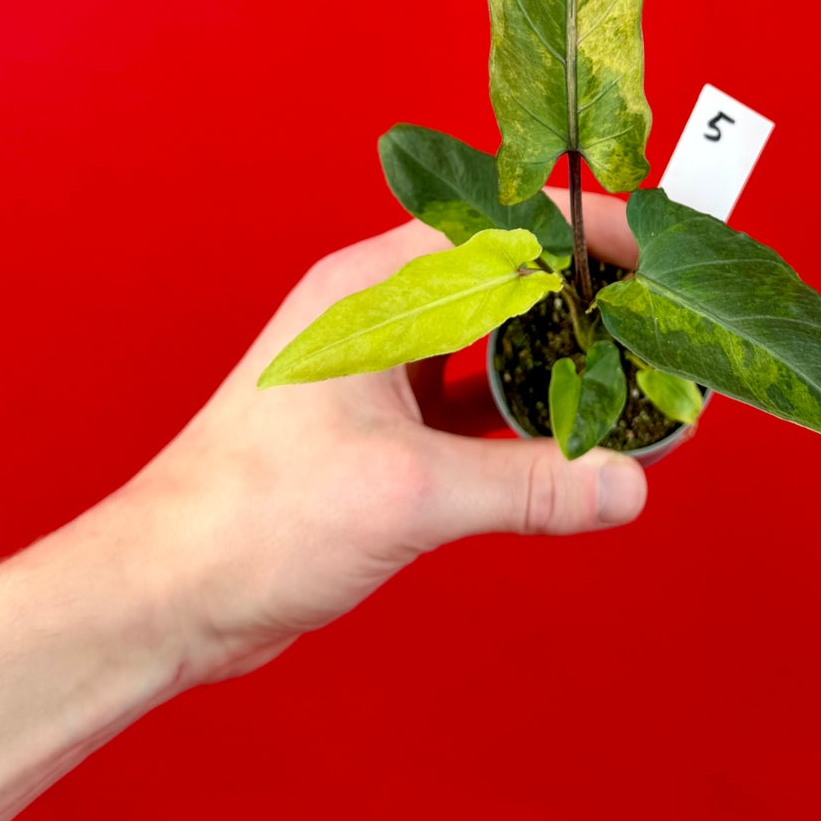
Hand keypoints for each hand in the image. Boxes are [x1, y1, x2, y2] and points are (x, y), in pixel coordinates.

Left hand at [116, 189, 646, 685]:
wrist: (163, 593)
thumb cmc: (249, 518)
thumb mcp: (408, 494)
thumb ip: (527, 484)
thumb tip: (624, 481)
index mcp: (371, 293)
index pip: (496, 227)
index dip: (580, 230)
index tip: (651, 249)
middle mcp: (374, 318)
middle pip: (499, 276)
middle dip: (580, 294)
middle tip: (657, 316)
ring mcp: (375, 373)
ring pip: (488, 341)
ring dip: (554, 354)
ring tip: (629, 371)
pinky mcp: (379, 431)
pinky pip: (471, 401)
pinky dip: (524, 413)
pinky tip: (571, 437)